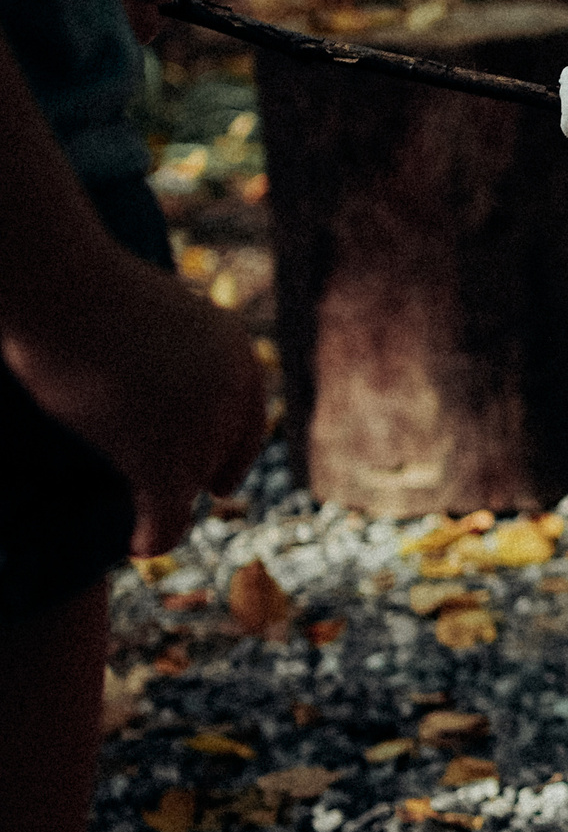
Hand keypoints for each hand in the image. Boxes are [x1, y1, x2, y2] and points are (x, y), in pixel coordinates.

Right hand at [1, 246, 266, 555]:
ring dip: (162, 495)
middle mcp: (234, 388)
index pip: (244, 416)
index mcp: (235, 350)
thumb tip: (156, 391)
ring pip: (187, 477)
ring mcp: (204, 423)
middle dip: (195, 475)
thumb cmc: (79, 289)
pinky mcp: (165, 457)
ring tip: (148, 523)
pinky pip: (168, 511)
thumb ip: (165, 357)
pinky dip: (156, 533)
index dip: (230, 453)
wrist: (59, 285)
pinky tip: (139, 546)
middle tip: (181, 502)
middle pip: (217, 450)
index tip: (220, 487)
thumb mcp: (142, 317)